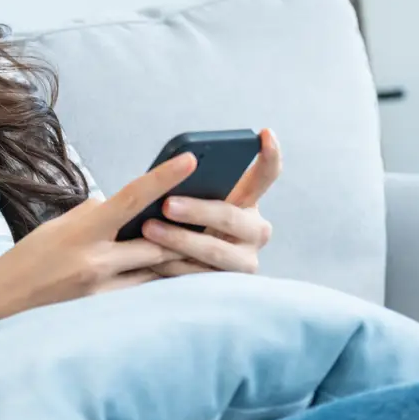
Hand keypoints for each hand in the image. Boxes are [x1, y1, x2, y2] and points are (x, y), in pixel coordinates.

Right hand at [0, 151, 199, 354]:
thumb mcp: (58, 227)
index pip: (131, 196)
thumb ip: (97, 217)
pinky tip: (183, 278)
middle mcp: (95, 261)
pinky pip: (144, 294)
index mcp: (82, 230)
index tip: (191, 159)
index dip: (164, 177)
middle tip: (221, 215)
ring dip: (183, 259)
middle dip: (189, 229)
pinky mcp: (103, 314)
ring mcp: (101, 291)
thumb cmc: (27, 261)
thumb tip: (132, 209)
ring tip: (212, 247)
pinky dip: (162, 283)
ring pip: (157, 271)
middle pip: (158, 240)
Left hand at [142, 127, 280, 276]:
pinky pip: (199, 275)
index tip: (264, 133)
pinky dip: (173, 266)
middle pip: (230, 215)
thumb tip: (180, 170)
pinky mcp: (229, 286)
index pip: (268, 174)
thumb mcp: (189, 198)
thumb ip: (192, 185)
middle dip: (197, 210)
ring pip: (214, 251)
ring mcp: (246, 261)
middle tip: (167, 203)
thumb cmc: (180, 219)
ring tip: (148, 229)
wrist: (174, 264)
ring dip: (179, 240)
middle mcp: (256, 230)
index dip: (270, 154)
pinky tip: (150, 258)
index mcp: (250, 200)